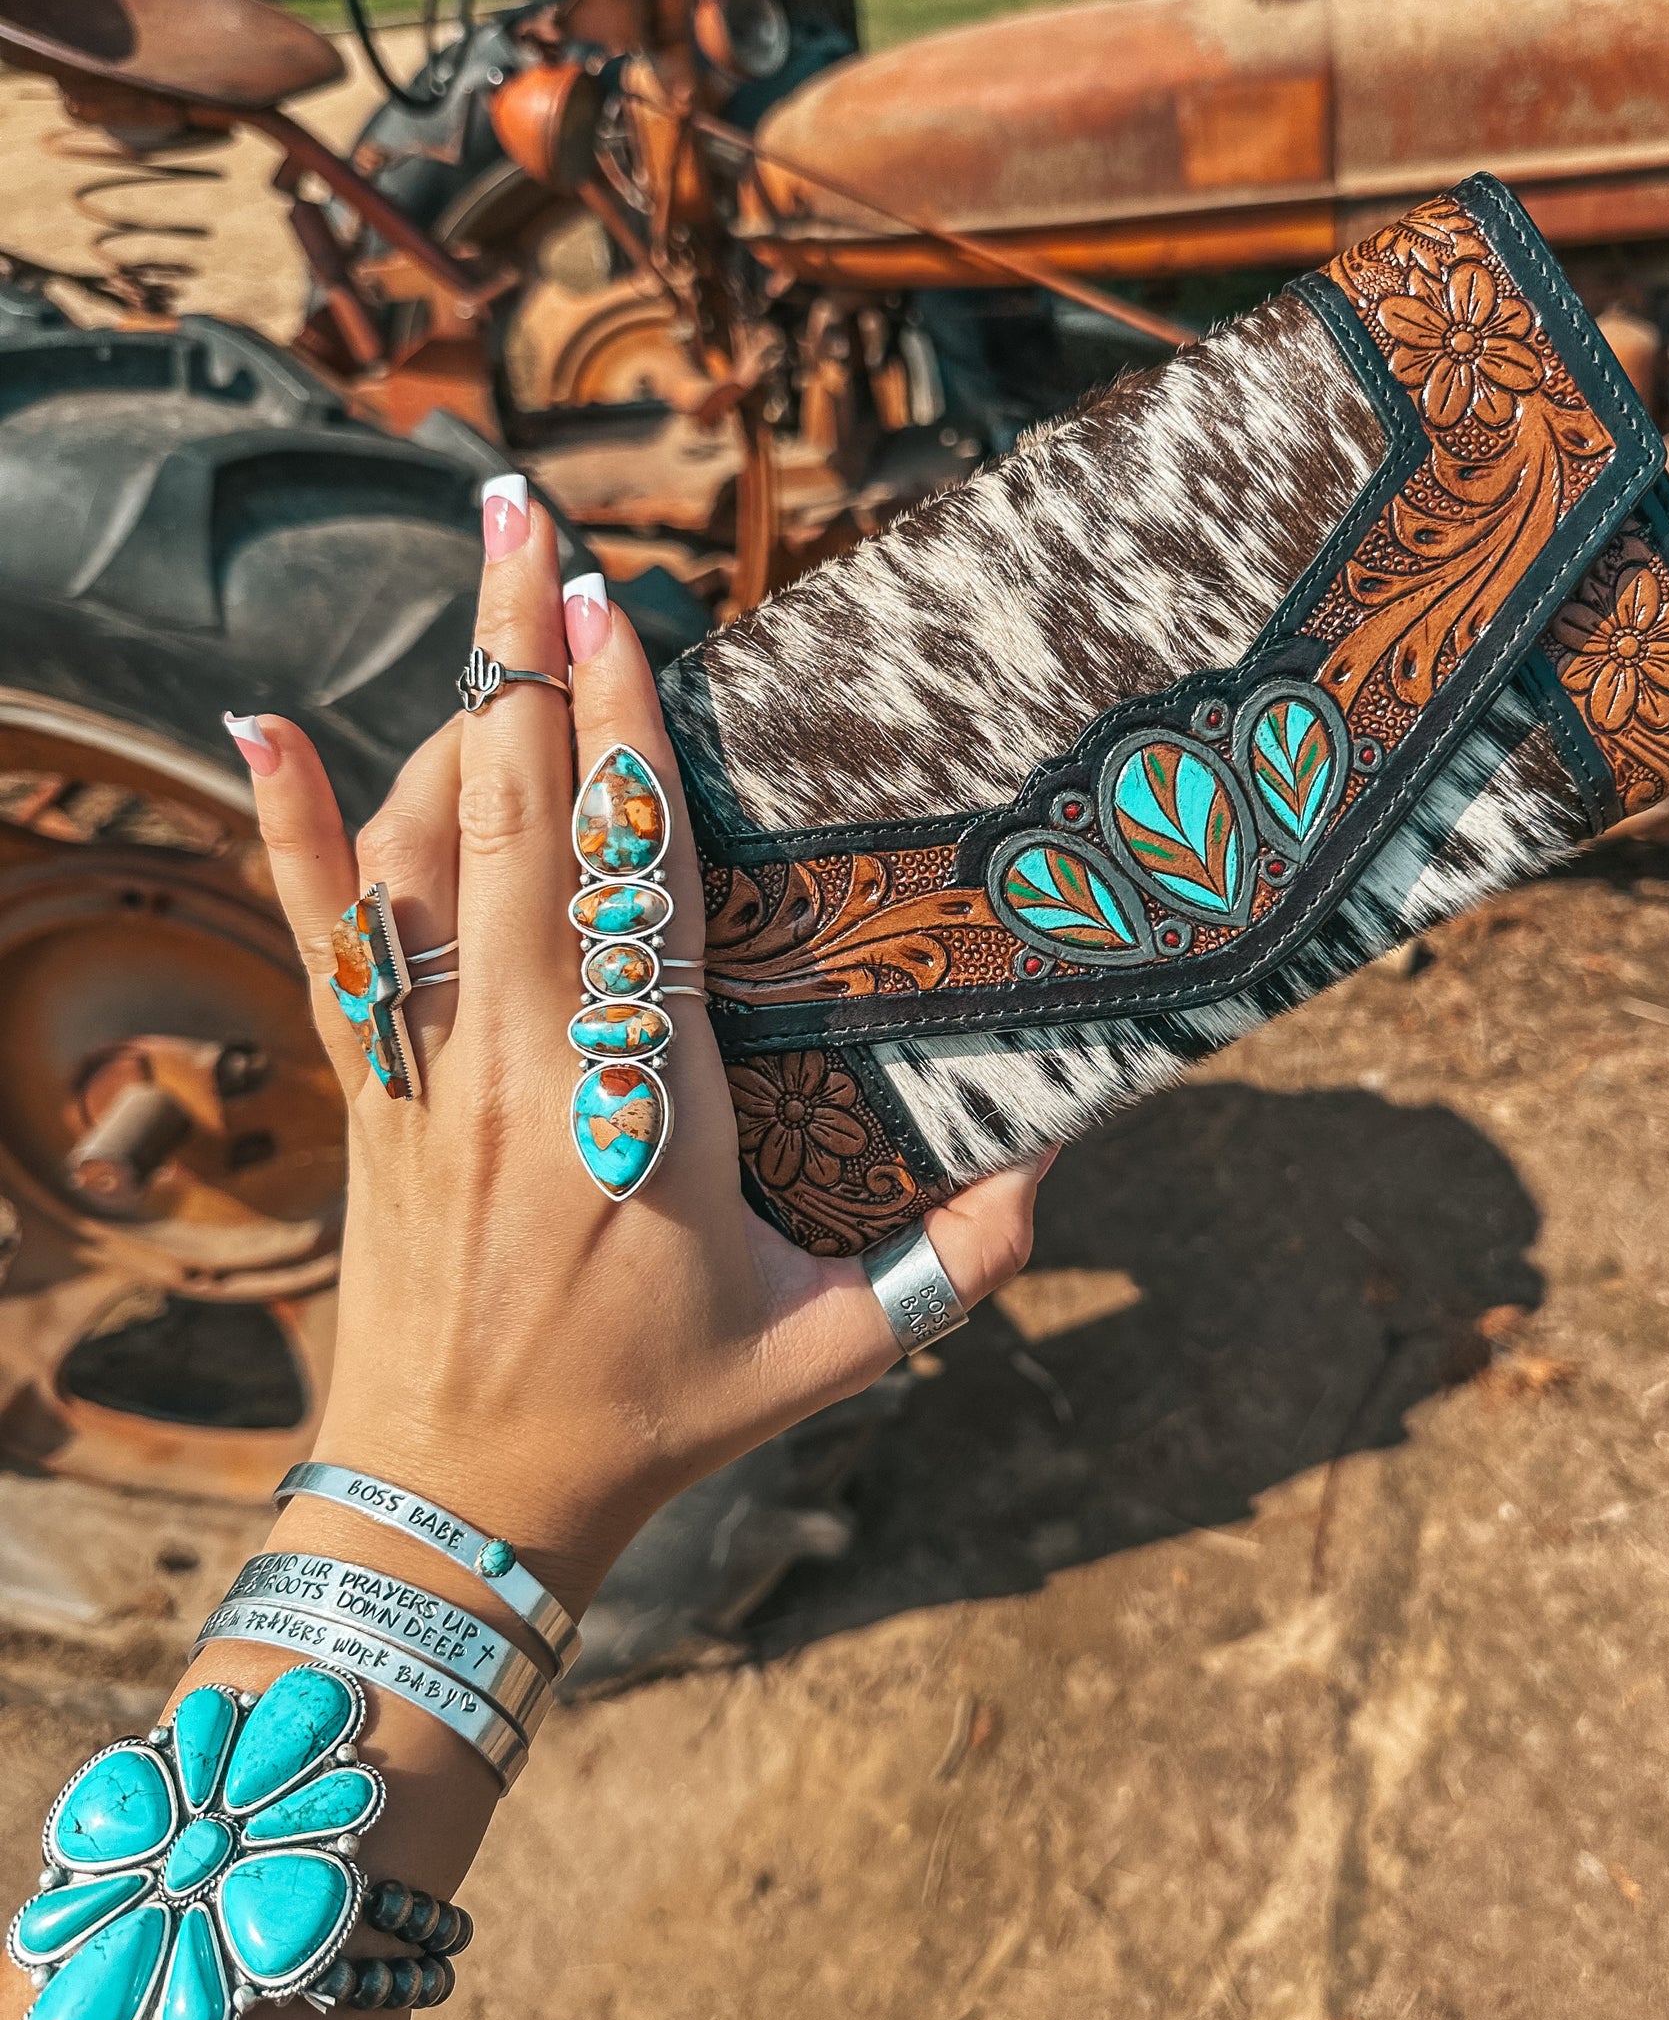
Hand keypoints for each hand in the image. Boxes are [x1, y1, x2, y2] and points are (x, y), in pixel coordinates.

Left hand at [228, 484, 1046, 1609]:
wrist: (462, 1503)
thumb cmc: (654, 1421)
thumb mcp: (825, 1355)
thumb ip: (950, 1268)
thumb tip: (1057, 1174)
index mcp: (641, 1108)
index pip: (631, 885)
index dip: (619, 741)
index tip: (619, 614)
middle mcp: (523, 1063)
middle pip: (518, 822)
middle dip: (522, 659)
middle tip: (525, 516)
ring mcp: (430, 1071)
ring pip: (421, 856)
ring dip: (446, 713)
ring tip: (480, 593)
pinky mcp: (375, 1093)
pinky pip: (325, 941)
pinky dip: (289, 829)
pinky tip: (261, 722)